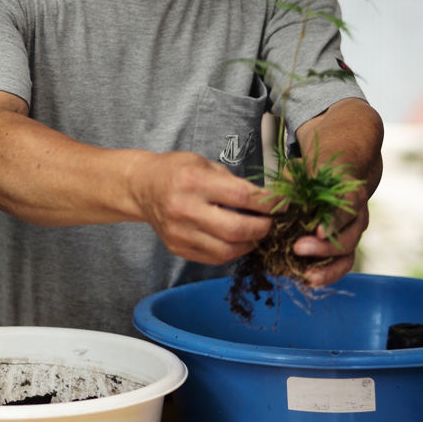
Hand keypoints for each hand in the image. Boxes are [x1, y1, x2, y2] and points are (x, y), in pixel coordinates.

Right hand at [128, 150, 274, 263]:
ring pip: (227, 250)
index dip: (267, 204)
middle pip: (236, 229)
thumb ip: (233, 182)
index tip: (281, 205)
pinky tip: (237, 241)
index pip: (241, 197)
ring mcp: (179, 232)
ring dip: (250, 244)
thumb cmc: (175, 171)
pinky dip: (232, 251)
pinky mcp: (177, 247)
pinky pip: (214, 258)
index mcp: (193, 181)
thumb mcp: (204, 163)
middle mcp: (184, 208)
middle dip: (262, 228)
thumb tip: (266, 201)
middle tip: (271, 223)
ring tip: (256, 233)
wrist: (141, 187)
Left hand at [292, 180, 367, 285]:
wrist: (332, 180)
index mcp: (351, 197)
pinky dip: (326, 275)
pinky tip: (308, 279)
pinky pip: (340, 267)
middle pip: (349, 239)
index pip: (347, 211)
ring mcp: (352, 236)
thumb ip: (290, 184)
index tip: (317, 232)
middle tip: (298, 249)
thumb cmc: (314, 176)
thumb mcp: (302, 173)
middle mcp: (357, 219)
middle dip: (324, 248)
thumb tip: (273, 201)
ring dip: (327, 269)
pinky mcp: (344, 250)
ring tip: (306, 275)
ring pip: (347, 258)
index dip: (334, 223)